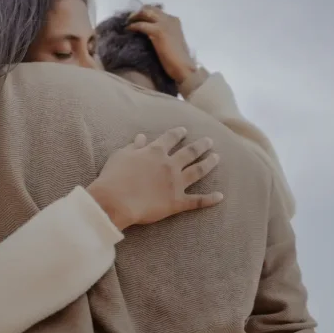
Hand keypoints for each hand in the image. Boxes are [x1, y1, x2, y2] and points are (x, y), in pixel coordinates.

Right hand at [88, 127, 222, 229]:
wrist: (115, 201)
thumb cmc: (113, 177)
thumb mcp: (120, 155)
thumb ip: (133, 146)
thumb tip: (141, 137)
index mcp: (155, 152)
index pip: (170, 138)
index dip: (178, 133)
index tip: (184, 130)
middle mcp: (169, 165)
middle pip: (190, 152)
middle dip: (201, 145)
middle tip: (209, 141)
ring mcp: (176, 183)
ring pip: (198, 171)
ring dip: (209, 163)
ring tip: (217, 158)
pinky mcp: (177, 202)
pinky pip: (197, 200)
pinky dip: (210, 199)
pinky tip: (220, 196)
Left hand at [127, 5, 195, 85]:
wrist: (182, 66)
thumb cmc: (178, 58)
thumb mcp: (173, 40)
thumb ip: (166, 32)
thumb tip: (152, 32)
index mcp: (174, 20)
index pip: (157, 11)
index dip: (146, 13)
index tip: (137, 17)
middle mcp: (169, 19)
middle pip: (149, 8)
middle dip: (138, 12)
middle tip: (130, 19)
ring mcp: (164, 24)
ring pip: (144, 13)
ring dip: (134, 17)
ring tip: (127, 23)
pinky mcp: (158, 31)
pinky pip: (141, 25)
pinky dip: (133, 26)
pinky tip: (128, 29)